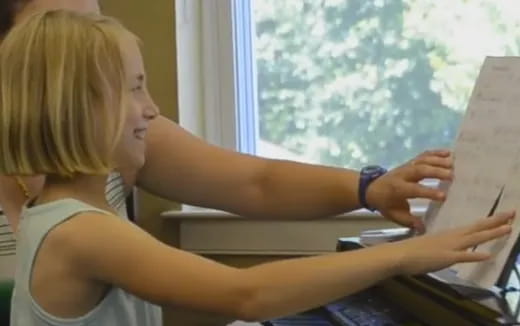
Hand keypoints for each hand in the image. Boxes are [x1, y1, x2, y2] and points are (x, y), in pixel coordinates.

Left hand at [366, 149, 452, 231]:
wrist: (371, 188)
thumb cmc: (385, 203)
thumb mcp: (394, 214)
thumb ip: (408, 221)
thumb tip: (423, 228)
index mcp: (398, 188)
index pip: (414, 189)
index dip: (428, 192)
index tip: (443, 196)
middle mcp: (402, 175)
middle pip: (420, 170)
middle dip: (436, 172)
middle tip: (452, 176)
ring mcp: (406, 166)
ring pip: (422, 161)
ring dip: (438, 161)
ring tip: (454, 164)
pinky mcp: (410, 162)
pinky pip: (423, 155)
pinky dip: (435, 153)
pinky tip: (448, 153)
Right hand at [388, 211, 513, 275]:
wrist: (398, 255)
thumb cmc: (411, 250)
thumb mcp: (432, 244)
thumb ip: (444, 244)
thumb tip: (452, 244)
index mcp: (449, 234)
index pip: (474, 226)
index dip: (491, 220)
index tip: (505, 215)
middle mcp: (452, 237)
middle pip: (478, 228)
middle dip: (497, 221)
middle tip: (513, 213)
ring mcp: (449, 247)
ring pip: (474, 238)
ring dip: (491, 234)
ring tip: (508, 229)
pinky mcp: (445, 258)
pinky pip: (463, 257)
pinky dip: (476, 256)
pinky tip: (488, 255)